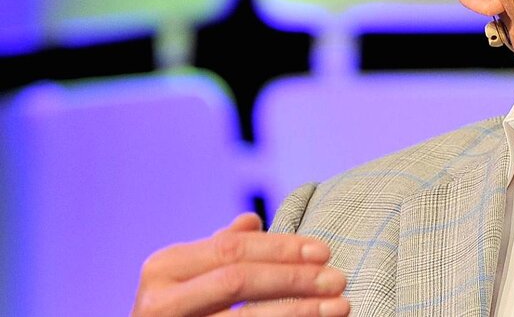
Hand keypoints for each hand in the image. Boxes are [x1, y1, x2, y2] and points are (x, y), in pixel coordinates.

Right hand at [132, 212, 350, 315]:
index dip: (282, 248)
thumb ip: (220, 250)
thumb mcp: (188, 275)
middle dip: (295, 278)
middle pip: (239, 281)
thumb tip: (252, 219)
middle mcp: (160, 300)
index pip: (233, 249)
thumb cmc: (178, 310)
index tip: (325, 251)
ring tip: (339, 306)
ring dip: (299, 312)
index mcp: (164, 266)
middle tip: (338, 279)